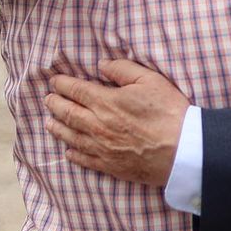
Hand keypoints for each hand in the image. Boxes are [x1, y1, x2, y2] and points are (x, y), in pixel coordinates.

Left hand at [45, 59, 189, 185]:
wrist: (182, 150)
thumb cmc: (168, 112)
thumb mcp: (150, 80)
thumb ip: (123, 69)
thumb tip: (101, 65)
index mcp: (106, 102)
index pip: (76, 90)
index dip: (62, 85)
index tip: (54, 81)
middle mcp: (97, 125)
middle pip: (68, 113)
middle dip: (55, 104)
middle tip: (47, 99)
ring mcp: (102, 148)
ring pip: (71, 137)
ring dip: (57, 128)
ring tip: (48, 123)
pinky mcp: (110, 165)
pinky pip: (84, 159)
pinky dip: (73, 154)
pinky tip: (68, 152)